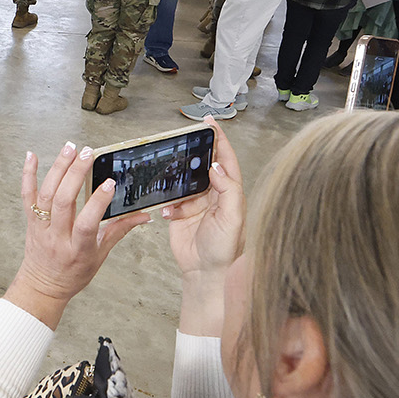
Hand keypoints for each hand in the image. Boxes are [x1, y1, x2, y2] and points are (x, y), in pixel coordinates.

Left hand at [5, 142, 149, 329]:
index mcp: (78, 248)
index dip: (98, 202)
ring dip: (57, 168)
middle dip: (75, 174)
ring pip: (46, 195)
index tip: (110, 182)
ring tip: (70, 148)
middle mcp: (57, 236)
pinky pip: (26, 195)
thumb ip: (119, 231)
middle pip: (63, 202)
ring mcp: (41, 228)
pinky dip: (28, 174)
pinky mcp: (30, 221)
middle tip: (88, 154)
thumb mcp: (100, 256)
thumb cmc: (73, 273)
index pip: (87, 223)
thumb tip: (144, 216)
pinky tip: (32, 155)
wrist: (42, 286)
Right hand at [161, 118, 245, 335]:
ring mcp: (195, 204)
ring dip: (176, 178)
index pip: (225, 160)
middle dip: (195, 151)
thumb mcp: (232, 219)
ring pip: (183, 181)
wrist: (205, 274)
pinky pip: (169, 200)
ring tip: (170, 172)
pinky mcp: (179, 214)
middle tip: (184, 137)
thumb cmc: (225, 250)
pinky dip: (166, 203)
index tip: (210, 123)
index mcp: (230, 193)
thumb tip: (217, 166)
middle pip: (203, 165)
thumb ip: (228, 191)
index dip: (219, 140)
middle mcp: (213, 195)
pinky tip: (167, 211)